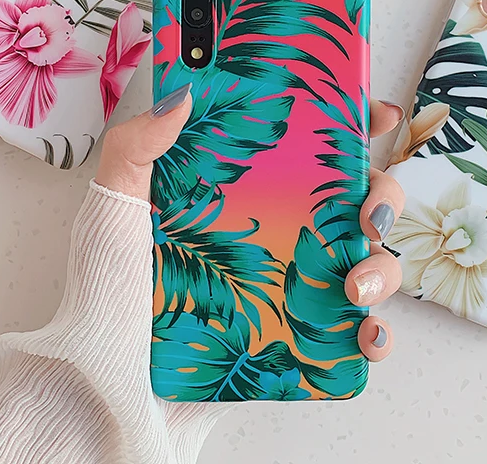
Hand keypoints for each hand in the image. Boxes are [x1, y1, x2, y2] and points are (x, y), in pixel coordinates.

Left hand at [96, 86, 404, 364]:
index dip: (351, 126)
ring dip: (384, 270)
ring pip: (368, 263)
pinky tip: (366, 334)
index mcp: (243, 194)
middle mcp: (275, 234)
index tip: (377, 113)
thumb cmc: (103, 298)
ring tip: (355, 288)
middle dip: (383, 198)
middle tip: (369, 215)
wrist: (104, 392)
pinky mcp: (295, 341)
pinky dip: (375, 333)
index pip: (307, 147)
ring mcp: (290, 287)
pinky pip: (353, 333)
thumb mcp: (113, 210)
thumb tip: (182, 93)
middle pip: (355, 201)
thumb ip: (135, 147)